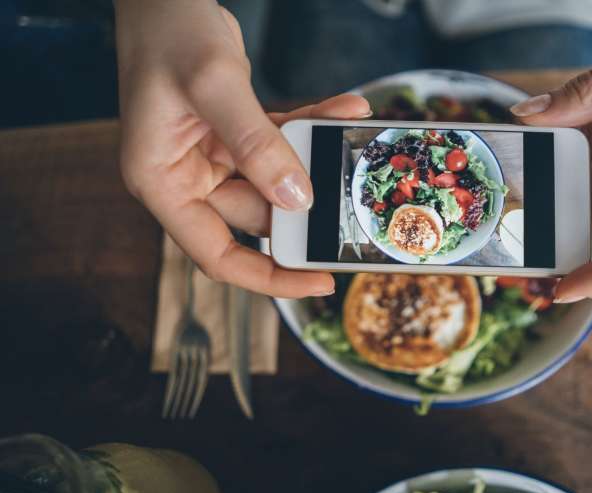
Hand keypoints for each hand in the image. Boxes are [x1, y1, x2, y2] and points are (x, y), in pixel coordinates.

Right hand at [114, 1, 370, 297]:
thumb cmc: (168, 32)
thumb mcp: (214, 87)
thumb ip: (257, 145)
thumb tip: (297, 199)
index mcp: (163, 182)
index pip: (216, 253)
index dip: (267, 276)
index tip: (315, 281)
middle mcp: (186, 176)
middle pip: (255, 216)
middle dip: (304, 208)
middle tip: (348, 204)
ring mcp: (212, 156)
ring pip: (275, 179)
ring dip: (313, 158)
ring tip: (349, 139)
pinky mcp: (234, 133)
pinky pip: (280, 142)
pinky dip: (309, 128)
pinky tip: (343, 112)